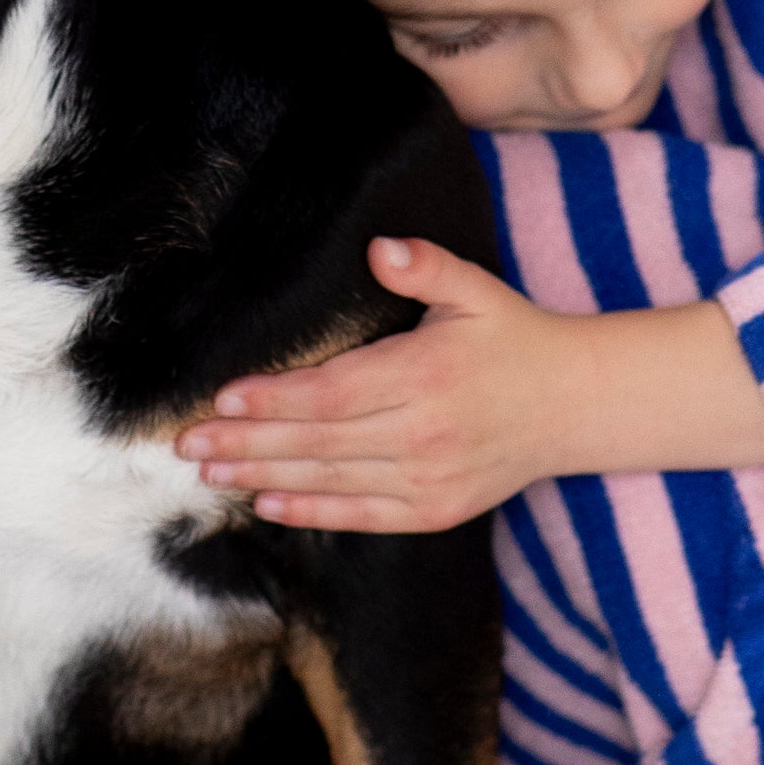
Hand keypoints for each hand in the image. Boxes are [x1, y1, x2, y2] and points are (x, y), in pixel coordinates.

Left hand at [176, 246, 763, 530]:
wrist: (577, 405)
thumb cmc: (516, 338)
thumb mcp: (476, 289)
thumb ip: (426, 267)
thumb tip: (380, 248)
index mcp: (425, 375)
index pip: (331, 392)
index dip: (273, 399)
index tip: (220, 398)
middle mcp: (422, 433)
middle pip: (317, 442)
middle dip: (245, 443)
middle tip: (186, 444)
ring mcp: (428, 478)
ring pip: (330, 481)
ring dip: (263, 477)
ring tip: (208, 470)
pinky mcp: (436, 509)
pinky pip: (362, 516)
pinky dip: (312, 512)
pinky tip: (266, 504)